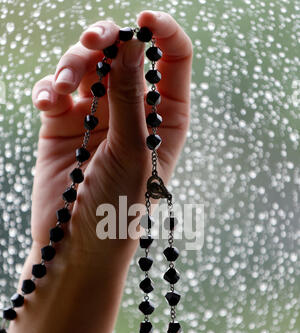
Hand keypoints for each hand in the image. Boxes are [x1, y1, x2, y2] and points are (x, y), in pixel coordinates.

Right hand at [31, 10, 192, 263]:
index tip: (142, 23)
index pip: (173, 58)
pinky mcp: (63, 123)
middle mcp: (134, 110)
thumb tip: (130, 43)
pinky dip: (48, 88)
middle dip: (105, 41)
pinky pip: (55, 89)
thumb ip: (129, 97)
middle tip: (91, 44)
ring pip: (85, 64)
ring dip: (70, 66)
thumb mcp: (132, 151)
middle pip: (124, 52)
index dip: (161, 33)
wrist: (77, 244)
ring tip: (59, 92)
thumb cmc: (118, 207)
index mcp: (166, 116)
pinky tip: (46, 104)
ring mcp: (97, 114)